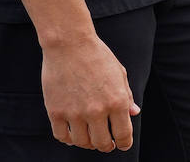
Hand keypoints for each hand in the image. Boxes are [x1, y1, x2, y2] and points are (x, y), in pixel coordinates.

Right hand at [42, 35, 138, 151]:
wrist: (69, 44)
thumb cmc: (97, 56)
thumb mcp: (119, 73)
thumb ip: (127, 96)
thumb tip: (133, 113)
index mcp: (117, 101)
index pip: (124, 135)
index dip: (124, 143)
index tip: (122, 144)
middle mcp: (97, 111)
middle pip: (102, 143)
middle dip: (107, 146)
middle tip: (107, 143)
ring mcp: (75, 113)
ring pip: (82, 142)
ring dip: (88, 143)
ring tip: (90, 137)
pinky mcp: (56, 112)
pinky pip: (62, 136)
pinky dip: (68, 138)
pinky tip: (73, 133)